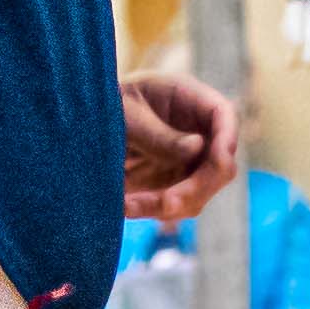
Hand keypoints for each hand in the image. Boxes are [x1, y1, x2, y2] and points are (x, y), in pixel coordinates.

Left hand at [118, 71, 240, 219]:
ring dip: (171, 205)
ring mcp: (187, 161)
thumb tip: (198, 147)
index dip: (227, 138)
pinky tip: (124, 206)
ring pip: (199, 192)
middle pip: (219, 165)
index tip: (220, 159)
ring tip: (129, 206)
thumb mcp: (124, 112)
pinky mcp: (171, 183)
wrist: (82, 124)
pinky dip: (152, 210)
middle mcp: (196, 132)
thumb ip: (157, 132)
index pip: (223, 114)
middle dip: (198, 187)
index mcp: (188, 99)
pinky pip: (174, 204)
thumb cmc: (104, 104)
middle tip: (168, 203)